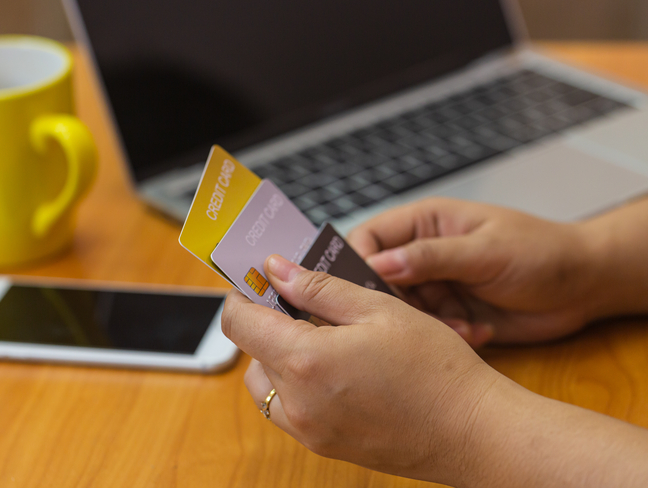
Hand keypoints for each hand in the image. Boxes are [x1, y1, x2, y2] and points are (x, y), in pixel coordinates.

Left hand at [222, 255, 500, 484]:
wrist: (474, 432)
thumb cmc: (436, 369)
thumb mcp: (378, 309)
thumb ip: (319, 288)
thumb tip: (276, 270)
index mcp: (306, 361)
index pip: (240, 323)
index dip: (244, 295)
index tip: (261, 280)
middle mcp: (298, 402)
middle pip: (251, 353)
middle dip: (267, 323)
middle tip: (303, 304)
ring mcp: (308, 430)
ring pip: (265, 384)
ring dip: (278, 356)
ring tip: (322, 336)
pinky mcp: (323, 445)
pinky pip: (288, 410)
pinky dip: (295, 385)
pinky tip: (335, 367)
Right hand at [347, 198, 597, 345]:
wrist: (585, 287)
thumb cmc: (541, 252)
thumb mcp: (486, 251)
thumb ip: (432, 257)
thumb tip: (379, 265)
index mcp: (424, 223)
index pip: (369, 238)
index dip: (358, 262)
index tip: (368, 289)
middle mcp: (422, 254)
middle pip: (378, 279)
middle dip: (394, 302)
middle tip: (413, 318)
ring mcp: (435, 286)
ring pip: (401, 310)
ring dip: (426, 323)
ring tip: (461, 326)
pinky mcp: (449, 314)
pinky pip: (428, 330)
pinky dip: (449, 335)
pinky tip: (478, 331)